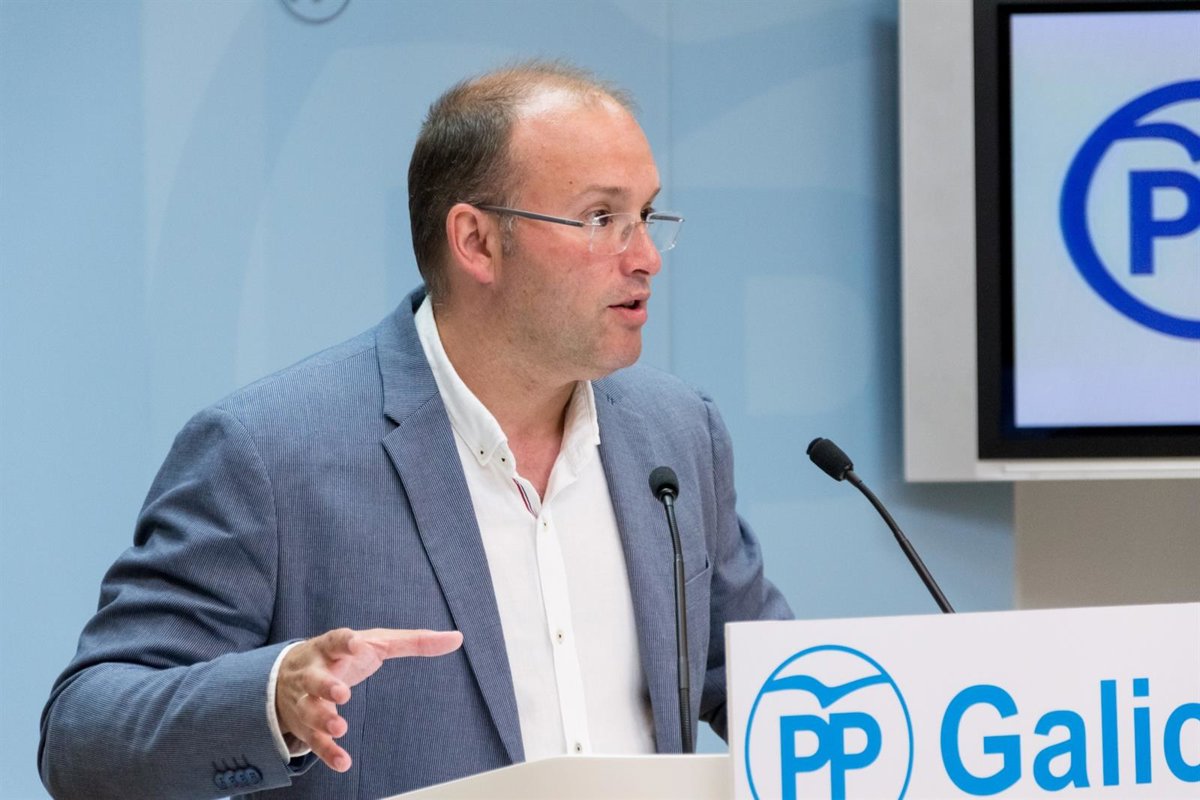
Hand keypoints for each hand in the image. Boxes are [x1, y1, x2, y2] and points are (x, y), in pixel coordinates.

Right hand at [275, 627, 462, 771]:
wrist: (286, 674)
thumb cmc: (342, 654)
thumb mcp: (376, 643)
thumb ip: (415, 641)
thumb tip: (457, 638)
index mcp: (332, 647)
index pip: (336, 640)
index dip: (346, 642)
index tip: (357, 644)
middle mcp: (314, 672)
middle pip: (315, 678)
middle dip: (326, 685)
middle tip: (342, 694)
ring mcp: (306, 699)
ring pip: (309, 710)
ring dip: (323, 719)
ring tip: (340, 727)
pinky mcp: (305, 724)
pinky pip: (314, 740)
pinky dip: (327, 752)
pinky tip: (343, 762)